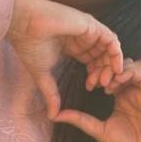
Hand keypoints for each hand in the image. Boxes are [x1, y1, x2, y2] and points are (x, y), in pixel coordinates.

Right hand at [6, 0, 124, 119]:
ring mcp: (87, 30)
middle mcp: (81, 37)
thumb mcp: (43, 74)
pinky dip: (116, 55)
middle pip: (102, 56)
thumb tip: (52, 116)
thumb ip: (51, 93)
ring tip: (106, 80)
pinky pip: (112, 41)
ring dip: (111, 65)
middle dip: (103, 73)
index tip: (89, 88)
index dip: (93, 75)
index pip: (91, 61)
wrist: (24, 25)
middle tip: (102, 86)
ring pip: (109, 49)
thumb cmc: (29, 45)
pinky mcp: (91, 25)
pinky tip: (113, 67)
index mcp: (72, 46)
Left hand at [55, 59, 140, 141]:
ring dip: (118, 68)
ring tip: (106, 82)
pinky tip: (117, 82)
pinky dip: (130, 72)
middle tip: (95, 81)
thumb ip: (80, 119)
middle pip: (121, 66)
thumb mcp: (98, 130)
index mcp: (121, 98)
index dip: (98, 73)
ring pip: (134, 65)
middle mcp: (133, 93)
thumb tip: (55, 115)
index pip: (111, 74)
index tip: (88, 85)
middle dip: (107, 68)